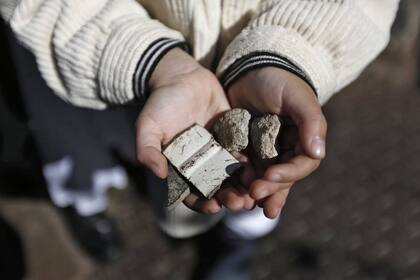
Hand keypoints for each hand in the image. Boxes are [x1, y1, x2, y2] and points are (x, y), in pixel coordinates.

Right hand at [136, 48, 253, 213]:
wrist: (181, 76)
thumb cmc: (161, 102)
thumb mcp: (148, 126)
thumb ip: (148, 150)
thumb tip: (159, 174)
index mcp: (181, 166)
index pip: (191, 193)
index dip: (201, 203)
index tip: (213, 206)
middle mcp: (201, 163)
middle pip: (216, 188)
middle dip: (228, 198)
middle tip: (239, 203)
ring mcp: (218, 150)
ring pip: (233, 174)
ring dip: (243, 186)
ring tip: (253, 192)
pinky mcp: (233, 136)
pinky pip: (244, 152)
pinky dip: (252, 163)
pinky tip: (260, 170)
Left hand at [228, 67, 326, 217]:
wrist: (249, 69)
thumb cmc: (278, 80)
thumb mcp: (296, 97)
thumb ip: (310, 122)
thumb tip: (317, 153)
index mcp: (302, 141)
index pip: (301, 165)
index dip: (288, 175)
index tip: (270, 177)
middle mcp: (284, 151)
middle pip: (280, 178)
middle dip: (269, 190)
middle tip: (254, 197)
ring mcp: (263, 152)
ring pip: (261, 179)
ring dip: (252, 193)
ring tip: (239, 204)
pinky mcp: (243, 150)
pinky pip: (240, 170)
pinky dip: (235, 182)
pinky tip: (226, 192)